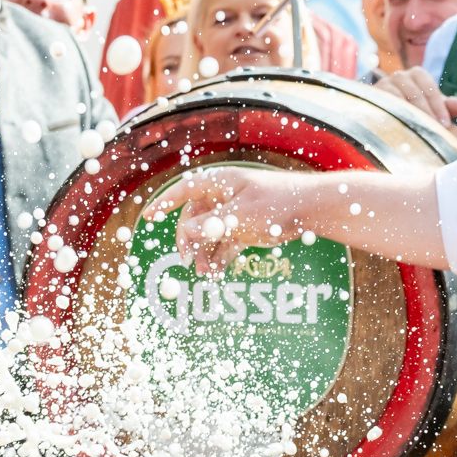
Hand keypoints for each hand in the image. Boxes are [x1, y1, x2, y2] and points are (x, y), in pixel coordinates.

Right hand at [152, 166, 312, 274]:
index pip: (184, 190)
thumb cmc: (274, 203)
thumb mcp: (238, 216)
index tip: (147, 217)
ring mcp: (233, 213)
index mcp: (219, 182)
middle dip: (189, 241)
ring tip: (206, 274)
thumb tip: (184, 232)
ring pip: (209, 234)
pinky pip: (224, 244)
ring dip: (204, 253)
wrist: (308, 209)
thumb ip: (210, 225)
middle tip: (187, 260)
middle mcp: (223, 196)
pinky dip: (219, 257)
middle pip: (194, 218)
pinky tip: (217, 273)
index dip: (164, 203)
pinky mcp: (244, 228)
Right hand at [373, 68, 456, 127]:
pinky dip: (390, 116)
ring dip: (409, 116)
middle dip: (426, 113)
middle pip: (414, 93)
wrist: (385, 111)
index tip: (445, 125)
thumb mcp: (432, 107)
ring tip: (417, 132)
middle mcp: (399, 75)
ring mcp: (383, 84)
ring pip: (397, 98)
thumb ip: (447, 106)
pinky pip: (381, 104)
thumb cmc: (415, 108)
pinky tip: (399, 130)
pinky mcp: (370, 97)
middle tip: (434, 131)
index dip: (439, 107)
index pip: (429, 88)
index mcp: (417, 74)